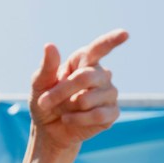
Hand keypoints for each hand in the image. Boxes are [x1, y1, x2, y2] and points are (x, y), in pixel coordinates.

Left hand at [28, 29, 128, 150]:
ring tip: (60, 111)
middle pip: (86, 77)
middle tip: (44, 101)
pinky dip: (78, 119)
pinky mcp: (112, 113)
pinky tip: (68, 119)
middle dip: (61, 91)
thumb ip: (47, 66)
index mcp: (83, 62)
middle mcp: (100, 74)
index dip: (111, 41)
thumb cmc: (45, 100)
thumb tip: (49, 45)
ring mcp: (109, 93)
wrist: (49, 128)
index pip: (98, 48)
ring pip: (89, 98)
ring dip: (68, 106)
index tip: (124, 33)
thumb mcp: (39, 83)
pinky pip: (97, 115)